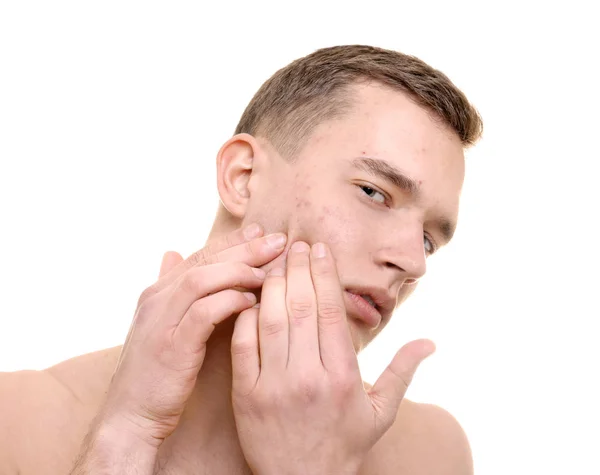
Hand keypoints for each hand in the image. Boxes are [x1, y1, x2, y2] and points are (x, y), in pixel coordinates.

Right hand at [97, 224, 286, 449]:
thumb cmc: (155, 373)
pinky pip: (204, 312)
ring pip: (202, 279)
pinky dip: (229, 302)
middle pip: (205, 261)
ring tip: (269, 273)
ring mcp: (161, 321)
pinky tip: (252, 301)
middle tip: (278, 241)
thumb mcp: (162, 325)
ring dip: (239, 272)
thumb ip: (172, 291)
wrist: (130, 416)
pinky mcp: (172, 346)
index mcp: (157, 292)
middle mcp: (156, 299)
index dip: (233, 241)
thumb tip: (172, 253)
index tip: (264, 232)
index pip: (201, 254)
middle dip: (244, 248)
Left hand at [231, 241, 434, 474]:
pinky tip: (251, 296)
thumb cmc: (345, 445)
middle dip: (297, 268)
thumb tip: (431, 342)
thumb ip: (403, 371)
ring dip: (271, 284)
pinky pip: (242, 343)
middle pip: (300, 306)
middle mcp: (308, 377)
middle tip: (295, 244)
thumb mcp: (381, 412)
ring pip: (270, 319)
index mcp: (343, 376)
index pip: (330, 310)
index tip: (319, 249)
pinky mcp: (246, 394)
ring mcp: (273, 385)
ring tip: (274, 261)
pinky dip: (245, 315)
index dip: (323, 274)